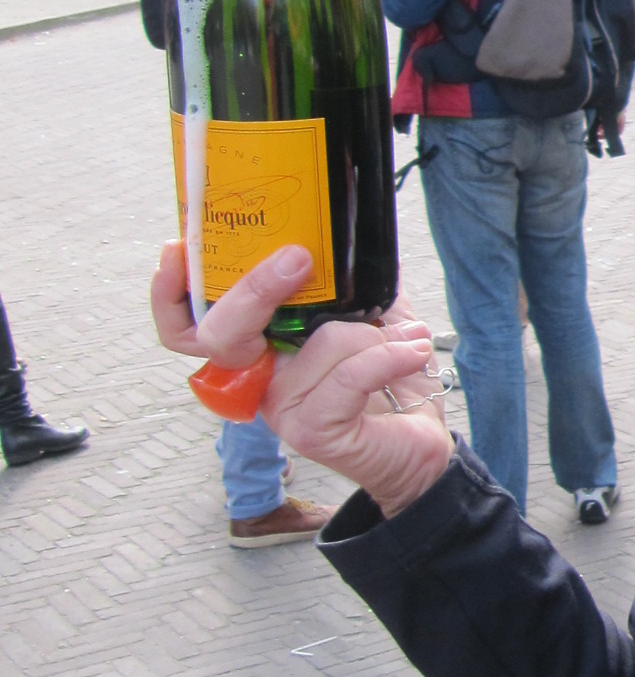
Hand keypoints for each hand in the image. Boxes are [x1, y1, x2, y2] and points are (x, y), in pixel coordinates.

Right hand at [152, 240, 453, 518]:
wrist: (422, 443)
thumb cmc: (390, 378)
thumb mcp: (370, 313)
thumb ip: (349, 280)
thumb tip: (344, 233)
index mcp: (260, 347)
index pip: (188, 326)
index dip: (168, 293)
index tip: (177, 248)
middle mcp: (259, 378)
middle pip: (222, 332)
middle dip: (255, 289)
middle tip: (297, 259)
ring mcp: (281, 408)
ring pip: (320, 340)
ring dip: (376, 334)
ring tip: (402, 341)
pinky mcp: (312, 431)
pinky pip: (350, 375)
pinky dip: (390, 356)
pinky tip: (412, 352)